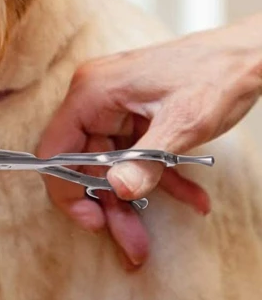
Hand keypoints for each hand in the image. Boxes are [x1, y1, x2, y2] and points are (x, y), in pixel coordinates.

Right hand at [37, 24, 261, 267]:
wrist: (247, 55)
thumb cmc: (215, 75)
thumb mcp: (183, 123)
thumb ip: (147, 160)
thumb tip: (116, 190)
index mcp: (92, 93)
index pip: (57, 149)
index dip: (68, 190)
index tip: (95, 221)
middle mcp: (95, 97)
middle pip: (85, 163)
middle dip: (110, 206)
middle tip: (132, 245)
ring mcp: (114, 105)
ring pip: (110, 164)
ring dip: (135, 199)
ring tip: (152, 238)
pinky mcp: (134, 113)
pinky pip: (134, 153)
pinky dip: (158, 178)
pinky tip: (190, 199)